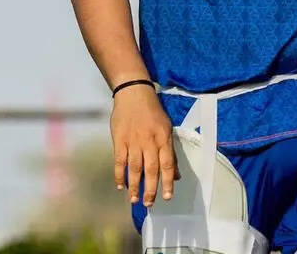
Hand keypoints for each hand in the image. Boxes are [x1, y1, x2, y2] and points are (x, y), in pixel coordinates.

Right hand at [109, 83, 178, 206]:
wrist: (133, 93)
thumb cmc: (152, 111)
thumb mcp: (166, 128)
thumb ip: (170, 151)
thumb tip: (176, 174)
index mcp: (163, 138)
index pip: (167, 164)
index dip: (167, 182)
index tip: (167, 196)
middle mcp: (149, 141)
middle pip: (151, 169)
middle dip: (151, 188)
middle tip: (149, 204)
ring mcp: (133, 141)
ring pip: (134, 168)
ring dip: (134, 185)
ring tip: (134, 199)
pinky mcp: (119, 140)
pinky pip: (119, 161)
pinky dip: (119, 174)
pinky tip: (121, 185)